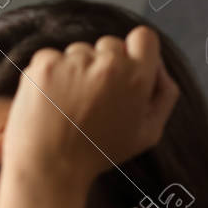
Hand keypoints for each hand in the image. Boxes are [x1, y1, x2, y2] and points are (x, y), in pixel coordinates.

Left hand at [4, 25, 179, 186]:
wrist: (49, 170)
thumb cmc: (98, 154)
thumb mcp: (147, 133)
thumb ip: (163, 95)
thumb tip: (158, 65)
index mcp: (138, 77)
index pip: (143, 37)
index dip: (133, 52)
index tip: (122, 71)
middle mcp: (109, 65)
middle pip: (109, 45)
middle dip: (102, 66)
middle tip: (91, 100)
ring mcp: (74, 63)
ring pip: (78, 51)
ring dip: (74, 70)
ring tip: (68, 105)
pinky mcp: (44, 66)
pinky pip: (50, 57)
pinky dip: (48, 74)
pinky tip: (49, 101)